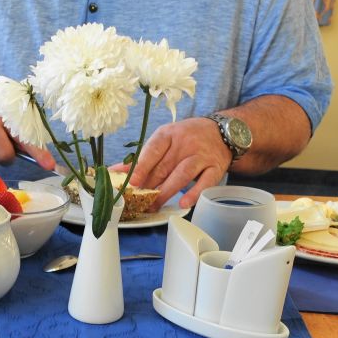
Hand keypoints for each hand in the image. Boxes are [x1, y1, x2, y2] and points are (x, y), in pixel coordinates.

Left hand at [112, 118, 232, 208]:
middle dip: (149, 186)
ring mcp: (201, 156)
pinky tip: (184, 204)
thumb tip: (115, 171)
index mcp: (169, 134)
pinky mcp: (215, 168)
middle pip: (164, 167)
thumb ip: (142, 158)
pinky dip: (194, 193)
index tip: (131, 181)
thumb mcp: (164, 140)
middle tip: (137, 202)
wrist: (223, 131)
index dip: (141, 167)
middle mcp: (185, 144)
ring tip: (153, 206)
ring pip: (182, 174)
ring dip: (166, 191)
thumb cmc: (187, 138)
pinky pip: (205, 182)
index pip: (153, 150)